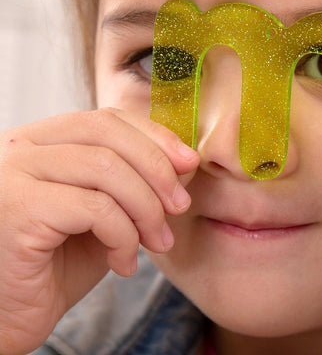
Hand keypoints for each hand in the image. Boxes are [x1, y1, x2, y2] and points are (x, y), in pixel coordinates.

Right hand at [0, 108, 199, 354]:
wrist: (12, 318)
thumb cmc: (59, 262)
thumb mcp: (108, 211)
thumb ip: (138, 180)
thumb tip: (185, 159)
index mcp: (41, 139)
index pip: (107, 118)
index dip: (154, 136)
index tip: (189, 162)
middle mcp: (20, 147)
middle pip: (108, 133)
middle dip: (157, 168)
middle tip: (181, 205)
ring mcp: (14, 175)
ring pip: (106, 168)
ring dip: (147, 207)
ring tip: (158, 242)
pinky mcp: (17, 210)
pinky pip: (95, 208)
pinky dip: (124, 235)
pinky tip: (124, 263)